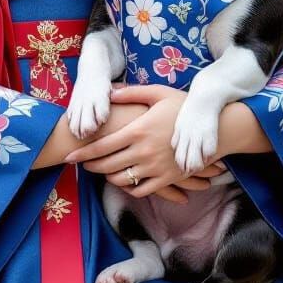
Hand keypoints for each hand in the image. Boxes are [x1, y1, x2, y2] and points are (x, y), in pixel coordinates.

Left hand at [63, 84, 225, 203]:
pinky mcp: (167, 179)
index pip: (102, 146)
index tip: (69, 157)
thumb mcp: (158, 93)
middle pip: (108, 165)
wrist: (212, 128)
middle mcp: (143, 152)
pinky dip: (129, 188)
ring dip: (108, 177)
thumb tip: (110, 92)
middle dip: (91, 166)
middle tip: (81, 164)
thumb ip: (132, 93)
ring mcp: (155, 167)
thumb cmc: (183, 107)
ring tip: (101, 171)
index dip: (83, 153)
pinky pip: (142, 189)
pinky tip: (124, 182)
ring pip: (122, 179)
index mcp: (137, 130)